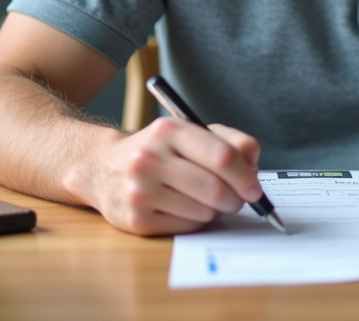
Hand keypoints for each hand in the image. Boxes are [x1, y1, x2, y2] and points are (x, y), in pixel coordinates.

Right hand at [66, 117, 263, 236]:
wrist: (103, 168)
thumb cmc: (159, 150)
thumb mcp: (190, 133)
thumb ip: (229, 142)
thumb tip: (253, 166)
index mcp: (169, 130)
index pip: (222, 155)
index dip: (245, 175)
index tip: (255, 187)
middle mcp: (149, 159)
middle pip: (215, 189)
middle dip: (236, 199)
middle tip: (238, 200)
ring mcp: (140, 191)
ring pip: (203, 212)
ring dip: (215, 211)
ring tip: (205, 200)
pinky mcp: (136, 220)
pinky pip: (186, 228)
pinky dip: (196, 222)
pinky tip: (185, 209)